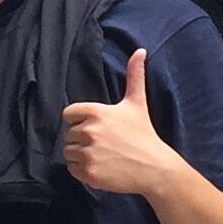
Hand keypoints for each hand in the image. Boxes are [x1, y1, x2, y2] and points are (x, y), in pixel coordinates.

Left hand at [62, 50, 177, 198]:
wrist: (154, 167)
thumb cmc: (144, 134)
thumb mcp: (137, 103)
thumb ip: (134, 75)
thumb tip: (140, 50)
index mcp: (96, 112)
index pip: (69, 114)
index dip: (79, 121)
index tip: (96, 127)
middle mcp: (89, 131)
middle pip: (68, 134)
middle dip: (81, 139)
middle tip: (102, 144)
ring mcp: (88, 153)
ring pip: (68, 152)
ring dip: (80, 155)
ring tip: (101, 156)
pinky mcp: (89, 173)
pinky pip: (72, 169)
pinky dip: (81, 170)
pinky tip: (99, 167)